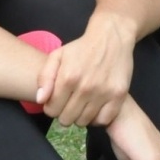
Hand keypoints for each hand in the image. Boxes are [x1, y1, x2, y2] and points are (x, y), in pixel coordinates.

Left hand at [34, 12, 135, 127]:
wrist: (111, 37)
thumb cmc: (81, 48)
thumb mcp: (57, 56)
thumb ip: (45, 77)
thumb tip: (41, 100)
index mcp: (68, 77)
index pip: (52, 110)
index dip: (52, 108)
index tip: (57, 101)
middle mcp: (85, 88)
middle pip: (67, 119)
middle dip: (64, 113)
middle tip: (69, 103)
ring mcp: (103, 93)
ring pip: (84, 122)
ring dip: (80, 116)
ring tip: (82, 104)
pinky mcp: (118, 96)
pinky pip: (103, 120)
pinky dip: (97, 118)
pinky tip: (95, 108)